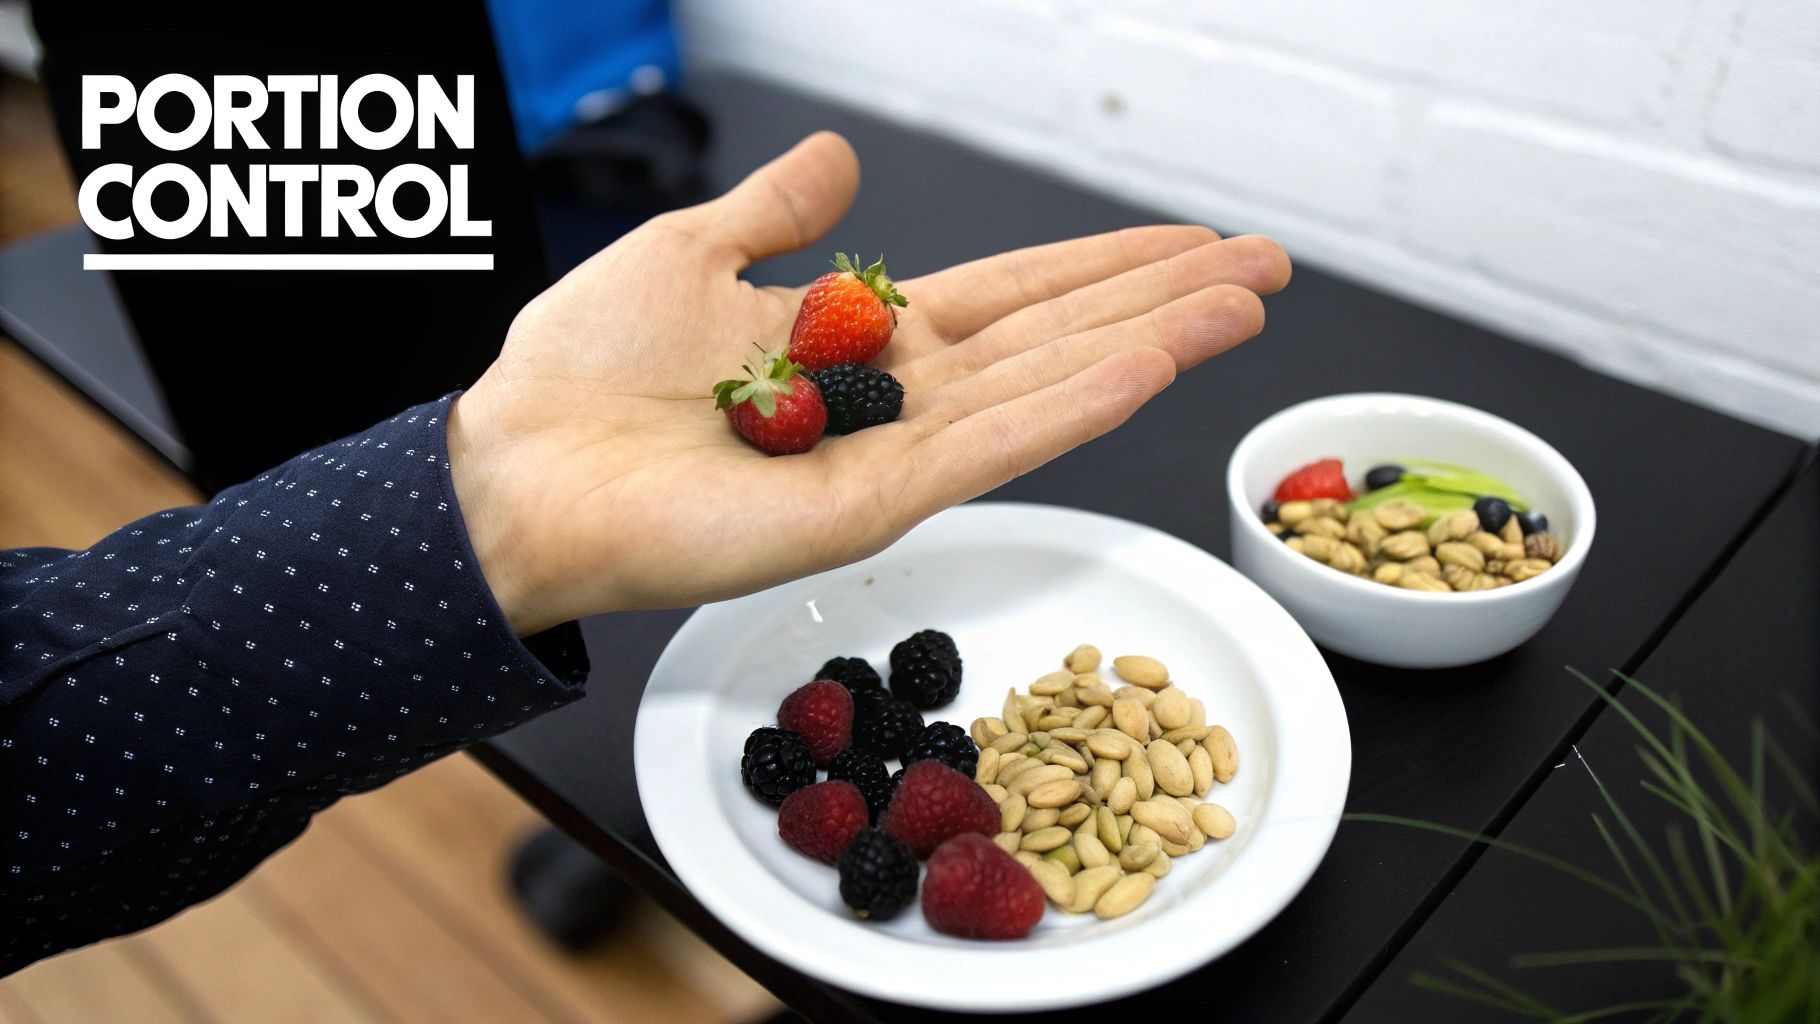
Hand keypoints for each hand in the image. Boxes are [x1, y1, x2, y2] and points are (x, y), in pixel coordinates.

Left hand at [448, 133, 1290, 634]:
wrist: (517, 469)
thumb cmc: (585, 372)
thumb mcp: (694, 251)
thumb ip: (780, 209)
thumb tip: (842, 158)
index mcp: (860, 339)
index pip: (1014, 294)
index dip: (1102, 264)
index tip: (1190, 240)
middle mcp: (894, 400)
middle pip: (1056, 338)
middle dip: (1160, 300)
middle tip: (1263, 266)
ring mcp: (890, 458)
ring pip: (1043, 389)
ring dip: (1146, 344)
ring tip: (1238, 306)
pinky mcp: (866, 509)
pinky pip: (984, 449)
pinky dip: (1066, 409)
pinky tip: (1142, 368)